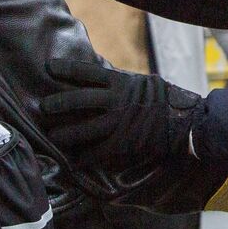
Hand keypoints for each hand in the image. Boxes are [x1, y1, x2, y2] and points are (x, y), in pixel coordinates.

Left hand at [40, 58, 204, 171]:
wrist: (185, 122)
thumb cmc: (162, 99)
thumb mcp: (139, 82)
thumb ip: (117, 82)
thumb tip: (96, 76)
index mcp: (120, 82)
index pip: (86, 72)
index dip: (65, 69)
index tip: (48, 67)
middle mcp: (116, 101)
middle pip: (78, 100)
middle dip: (57, 103)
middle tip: (43, 107)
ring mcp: (119, 123)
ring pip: (84, 129)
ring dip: (65, 134)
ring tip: (52, 137)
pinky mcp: (124, 143)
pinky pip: (99, 152)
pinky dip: (85, 158)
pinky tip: (74, 161)